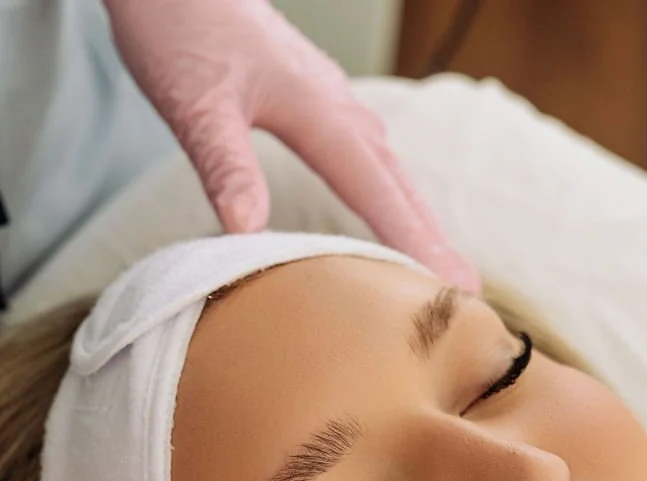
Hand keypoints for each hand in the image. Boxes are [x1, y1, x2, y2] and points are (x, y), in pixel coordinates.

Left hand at [103, 0, 479, 290]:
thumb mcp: (194, 105)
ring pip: (388, 165)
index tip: (452, 285)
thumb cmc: (177, 26)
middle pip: (399, 182)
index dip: (415, 243)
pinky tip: (385, 202)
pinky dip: (387, 188)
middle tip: (468, 289)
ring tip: (438, 260)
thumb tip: (248, 232)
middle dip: (433, 236)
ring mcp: (329, 99)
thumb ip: (225, 166)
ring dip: (416, 213)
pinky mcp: (313, 97)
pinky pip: (366, 153)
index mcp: (319, 111)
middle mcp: (336, 105)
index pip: (378, 192)